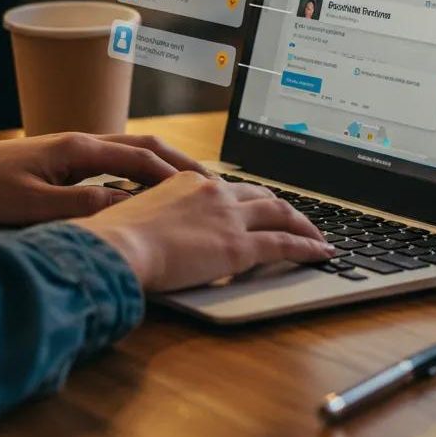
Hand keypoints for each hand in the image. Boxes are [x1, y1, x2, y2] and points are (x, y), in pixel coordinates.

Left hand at [0, 132, 206, 224]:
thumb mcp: (34, 206)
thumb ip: (80, 208)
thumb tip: (127, 208)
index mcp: (78, 149)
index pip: (140, 158)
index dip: (175, 175)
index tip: (205, 190)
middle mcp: (81, 141)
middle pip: (143, 145)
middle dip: (179, 162)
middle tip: (211, 181)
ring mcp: (73, 147)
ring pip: (130, 149)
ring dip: (161, 163)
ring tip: (189, 184)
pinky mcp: (64, 158)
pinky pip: (114, 160)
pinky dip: (139, 169)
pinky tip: (145, 188)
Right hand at [70, 171, 334, 291]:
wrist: (118, 248)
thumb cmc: (115, 238)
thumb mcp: (134, 216)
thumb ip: (152, 219)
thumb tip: (149, 233)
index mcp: (188, 182)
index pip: (228, 188)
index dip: (248, 200)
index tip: (255, 208)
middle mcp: (213, 192)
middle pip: (261, 195)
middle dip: (282, 207)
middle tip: (295, 219)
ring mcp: (228, 217)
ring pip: (280, 213)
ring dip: (303, 224)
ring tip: (317, 237)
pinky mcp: (238, 246)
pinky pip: (283, 244)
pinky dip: (307, 247)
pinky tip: (320, 254)